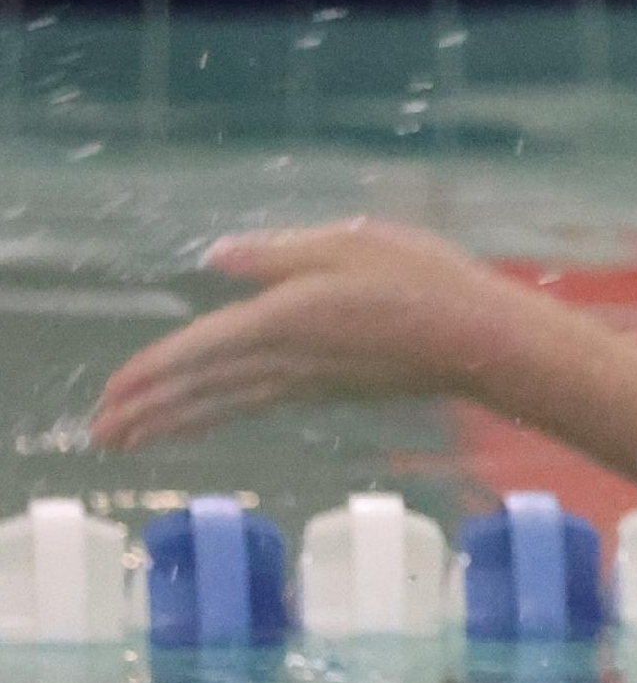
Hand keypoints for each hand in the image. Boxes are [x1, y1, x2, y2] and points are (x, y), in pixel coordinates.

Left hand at [89, 219, 576, 449]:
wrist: (488, 344)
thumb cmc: (428, 283)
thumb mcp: (351, 242)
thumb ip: (279, 252)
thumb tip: (219, 257)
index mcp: (286, 320)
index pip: (200, 351)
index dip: (151, 373)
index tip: (108, 396)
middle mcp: (292, 361)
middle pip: (205, 392)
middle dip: (149, 415)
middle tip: (102, 438)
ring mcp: (314, 383)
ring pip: (229, 405)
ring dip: (177, 423)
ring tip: (134, 440)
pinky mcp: (334, 390)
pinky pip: (259, 404)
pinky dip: (220, 413)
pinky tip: (208, 416)